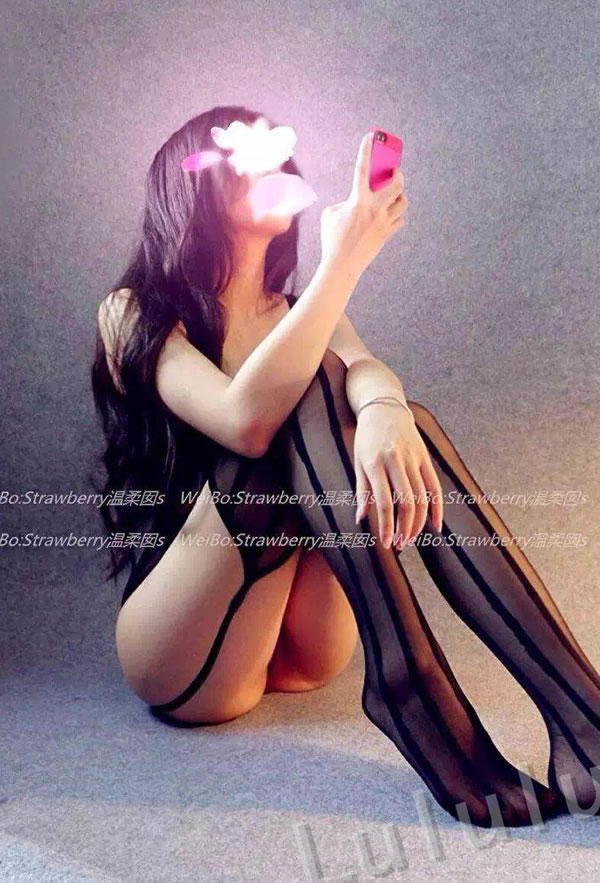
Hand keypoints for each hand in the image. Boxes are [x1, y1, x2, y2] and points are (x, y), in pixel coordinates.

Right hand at [320, 132, 407, 274]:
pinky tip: (389, 213)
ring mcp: (384, 221)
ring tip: (391, 193)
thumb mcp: (331, 214)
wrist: (342, 265)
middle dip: (397, 173)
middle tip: (393, 170)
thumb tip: (358, 202)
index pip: (362, 169)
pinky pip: (400, 218)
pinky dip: (396, 213)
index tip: (370, 136)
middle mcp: (375, 209)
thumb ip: (346, 202)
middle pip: (397, 183)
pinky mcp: (387, 234)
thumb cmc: (332, 239)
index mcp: (358, 200)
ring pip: (403, 201)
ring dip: (399, 194)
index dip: (365, 150)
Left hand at [353, 403, 443, 549]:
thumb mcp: (358, 462)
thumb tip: (361, 519)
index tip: (386, 543)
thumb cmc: (366, 438)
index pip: (383, 502)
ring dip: (418, 522)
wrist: (384, 409)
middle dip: (404, 528)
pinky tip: (436, 525)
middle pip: (406, 502)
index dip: (386, 526)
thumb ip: (362, 491)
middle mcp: (396, 461)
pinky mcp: (425, 457)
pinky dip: (437, 507)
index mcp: (375, 464)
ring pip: (421, 497)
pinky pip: (434, 486)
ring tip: (411, 538)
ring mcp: (413, 459)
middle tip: (400, 545)